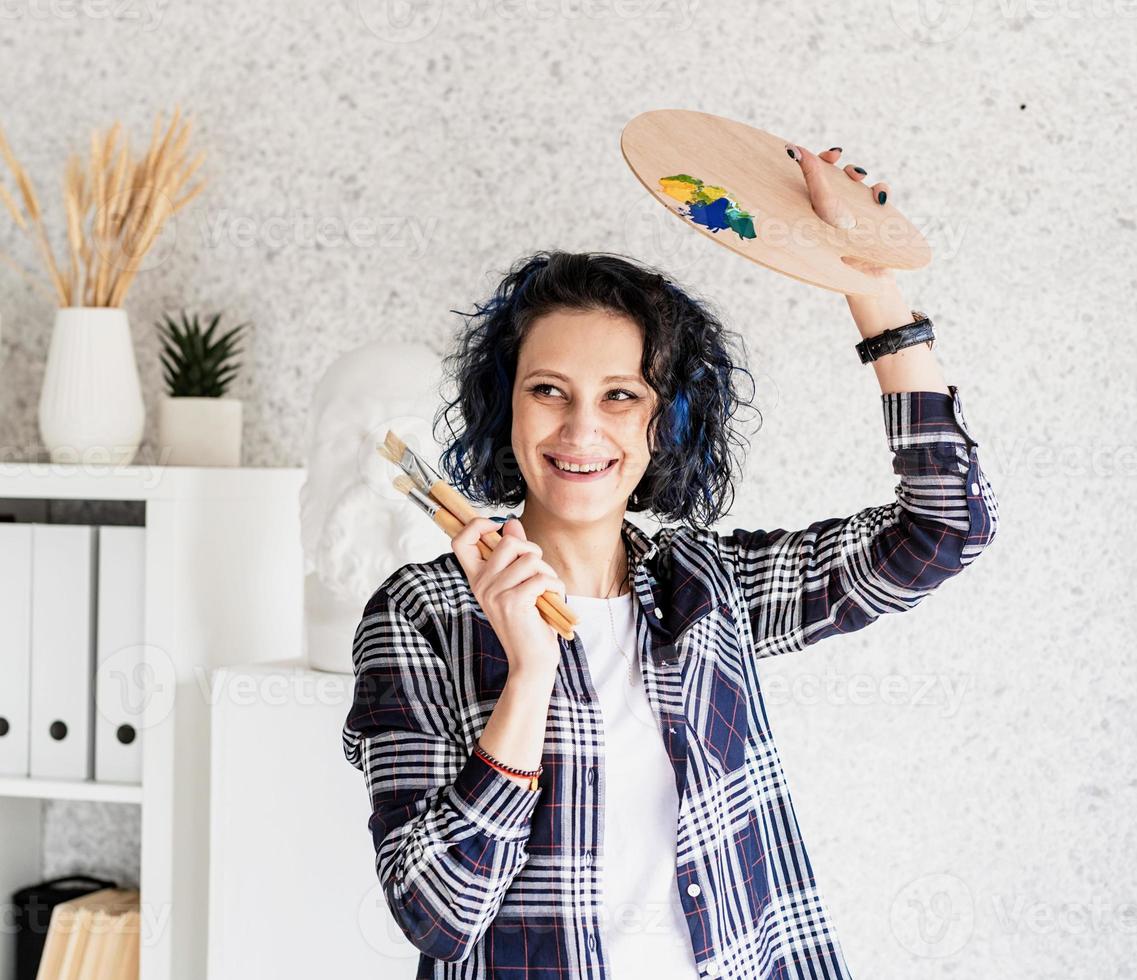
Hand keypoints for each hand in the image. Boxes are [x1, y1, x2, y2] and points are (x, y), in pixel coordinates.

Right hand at [450, 516, 566, 681]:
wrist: (531, 661)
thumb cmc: (527, 622)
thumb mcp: (517, 584)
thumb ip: (514, 555)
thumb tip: (512, 524)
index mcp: (477, 579)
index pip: (461, 541)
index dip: (477, 525)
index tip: (497, 527)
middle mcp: (481, 584)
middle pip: (508, 542)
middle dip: (533, 551)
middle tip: (539, 572)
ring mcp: (495, 594)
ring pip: (530, 559)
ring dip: (548, 572)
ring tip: (547, 589)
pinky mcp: (513, 602)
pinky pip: (541, 577)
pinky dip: (555, 585)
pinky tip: (553, 597)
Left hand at [785, 143, 893, 282]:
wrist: (864, 278)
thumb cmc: (836, 245)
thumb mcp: (824, 207)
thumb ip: (813, 178)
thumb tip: (795, 148)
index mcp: (812, 210)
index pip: (812, 179)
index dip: (819, 161)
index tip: (831, 155)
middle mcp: (832, 209)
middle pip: (837, 177)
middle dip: (844, 168)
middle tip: (844, 164)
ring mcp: (854, 213)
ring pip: (859, 184)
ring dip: (860, 175)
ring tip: (860, 180)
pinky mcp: (874, 218)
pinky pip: (880, 195)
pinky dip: (882, 190)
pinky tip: (880, 199)